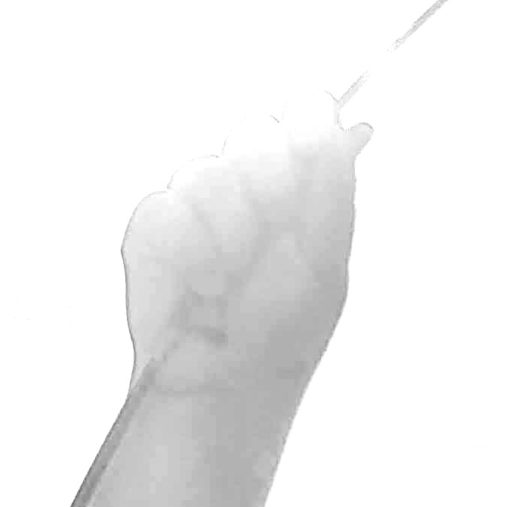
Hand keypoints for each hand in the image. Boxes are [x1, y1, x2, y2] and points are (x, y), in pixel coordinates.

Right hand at [121, 103, 372, 396]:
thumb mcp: (324, 262)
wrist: (222, 389)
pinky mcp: (154, 228)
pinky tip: (202, 288)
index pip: (303, 116)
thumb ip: (333, 187)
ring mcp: (198, 205)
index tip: (309, 159)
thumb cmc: (280, 335)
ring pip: (210, 170)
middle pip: (254, 131)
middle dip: (268, 189)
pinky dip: (190, 251)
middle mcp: (247, 188)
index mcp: (298, 190)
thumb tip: (353, 123)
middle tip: (272, 246)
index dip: (304, 127)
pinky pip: (167, 205)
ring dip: (230, 234)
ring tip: (234, 284)